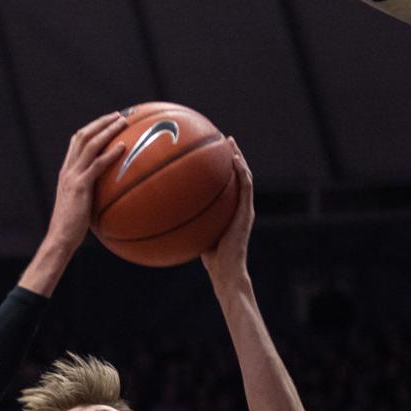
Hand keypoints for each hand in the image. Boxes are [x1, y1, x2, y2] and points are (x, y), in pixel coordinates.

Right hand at [45, 113, 127, 254]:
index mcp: (67, 172)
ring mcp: (72, 177)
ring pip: (90, 144)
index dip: (92, 129)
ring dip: (108, 130)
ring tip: (124, 123)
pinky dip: (110, 154)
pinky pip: (97, 165)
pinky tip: (123, 148)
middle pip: (82, 136)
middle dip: (101, 123)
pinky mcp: (80, 187)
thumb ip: (91, 195)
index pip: (77, 142)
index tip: (108, 122)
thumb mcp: (81, 206)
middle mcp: (68, 170)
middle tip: (119, 116)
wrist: (60, 239)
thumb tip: (110, 194)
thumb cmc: (72, 229)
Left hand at [201, 140, 254, 296]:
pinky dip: (241, 171)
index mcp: (230, 209)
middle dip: (230, 155)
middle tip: (221, 139)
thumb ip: (187, 219)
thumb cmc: (210, 259)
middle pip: (237, 174)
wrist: (226, 271)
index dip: (221, 166)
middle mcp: (239, 206)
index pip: (227, 183)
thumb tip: (163, 211)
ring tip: (229, 141)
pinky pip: (246, 187)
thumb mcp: (195, 233)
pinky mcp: (247, 213)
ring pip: (245, 175)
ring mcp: (245, 208)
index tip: (211, 151)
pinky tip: (233, 159)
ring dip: (238, 157)